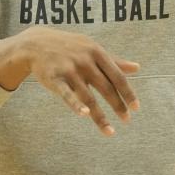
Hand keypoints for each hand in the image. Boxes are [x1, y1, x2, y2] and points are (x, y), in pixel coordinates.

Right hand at [0, 26, 139, 135]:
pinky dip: (75, 105)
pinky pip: (66, 94)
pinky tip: (84, 115)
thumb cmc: (69, 47)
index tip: (137, 108)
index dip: (128, 93)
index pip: (117, 77)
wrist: (36, 43)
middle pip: (106, 88)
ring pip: (88, 97)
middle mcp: (85, 61)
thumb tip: (138, 68)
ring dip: (100, 116)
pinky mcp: (54, 78)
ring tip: (110, 131)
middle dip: (118, 106)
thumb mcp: (92, 49)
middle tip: (127, 120)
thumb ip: (114, 60)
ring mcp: (69, 70)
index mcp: (97, 53)